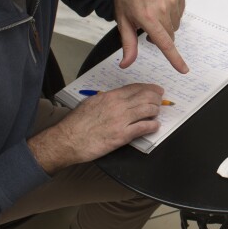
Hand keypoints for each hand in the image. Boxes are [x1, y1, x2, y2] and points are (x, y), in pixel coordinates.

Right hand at [28, 83, 163, 172]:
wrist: (67, 140)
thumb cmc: (76, 123)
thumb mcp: (91, 102)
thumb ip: (106, 99)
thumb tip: (117, 97)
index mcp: (110, 96)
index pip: (135, 87)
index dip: (149, 88)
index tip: (155, 89)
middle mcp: (118, 105)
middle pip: (145, 96)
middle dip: (156, 98)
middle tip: (160, 101)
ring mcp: (121, 120)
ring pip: (148, 109)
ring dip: (156, 110)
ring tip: (157, 113)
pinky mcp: (122, 136)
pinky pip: (144, 128)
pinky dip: (153, 126)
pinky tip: (155, 126)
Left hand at [112, 0, 187, 72]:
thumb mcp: (123, 21)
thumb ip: (128, 44)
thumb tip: (126, 64)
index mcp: (147, 17)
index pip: (164, 42)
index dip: (175, 58)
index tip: (184, 69)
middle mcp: (162, 7)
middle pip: (170, 35)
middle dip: (161, 35)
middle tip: (149, 25)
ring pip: (175, 25)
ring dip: (167, 23)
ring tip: (154, 11)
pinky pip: (180, 13)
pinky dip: (172, 13)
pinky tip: (161, 4)